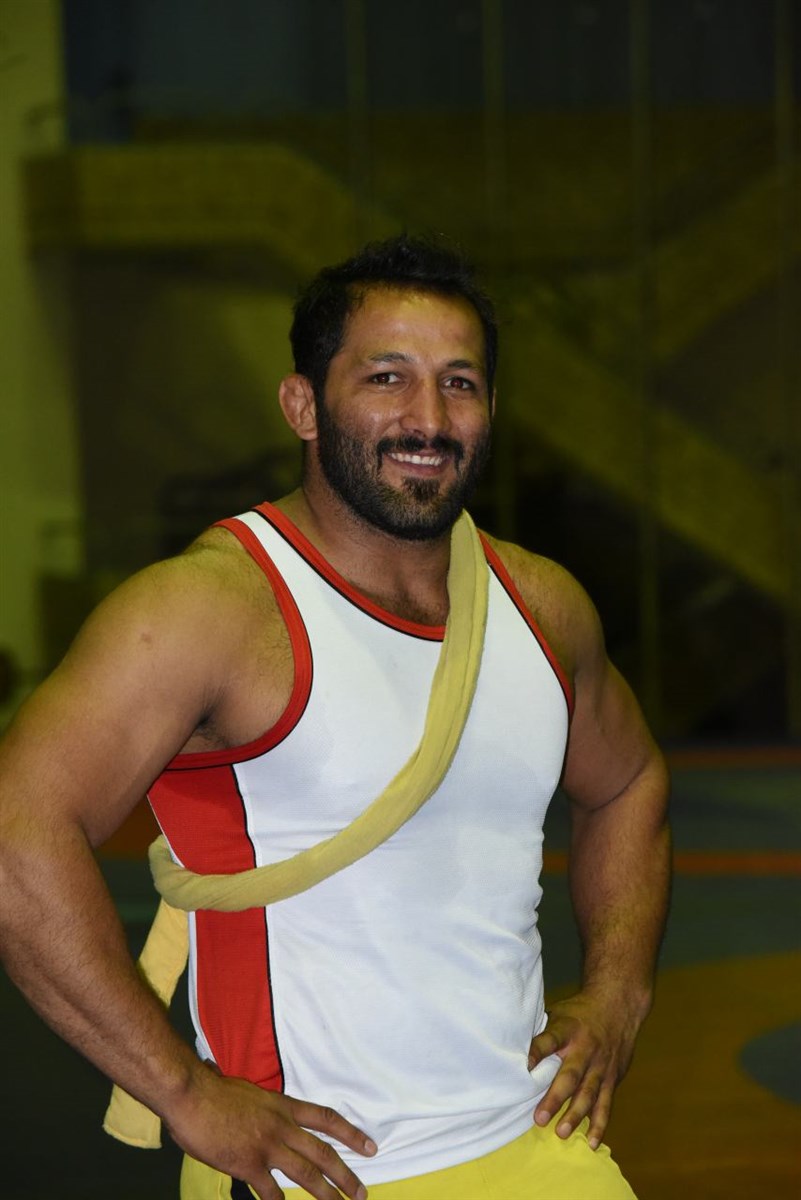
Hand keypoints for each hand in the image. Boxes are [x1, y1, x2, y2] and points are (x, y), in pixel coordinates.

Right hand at [165, 1062, 376, 1199]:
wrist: (192, 1094)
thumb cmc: (212, 1090)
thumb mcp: (247, 1091)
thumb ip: (259, 1105)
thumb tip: (259, 1106)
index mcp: (282, 1105)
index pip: (325, 1118)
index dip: (350, 1133)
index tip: (369, 1147)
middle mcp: (281, 1125)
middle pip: (323, 1152)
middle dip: (346, 1174)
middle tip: (362, 1192)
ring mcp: (267, 1146)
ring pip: (306, 1173)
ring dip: (326, 1193)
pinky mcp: (248, 1164)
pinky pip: (270, 1191)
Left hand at [527, 990, 640, 1150]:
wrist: (618, 1006)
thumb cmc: (579, 1013)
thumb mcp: (559, 1013)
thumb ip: (543, 1033)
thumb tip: (512, 1048)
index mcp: (567, 1029)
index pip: (549, 1040)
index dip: (537, 1052)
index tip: (524, 1067)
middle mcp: (585, 1048)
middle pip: (570, 1075)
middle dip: (555, 1098)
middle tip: (539, 1118)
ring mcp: (601, 1065)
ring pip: (588, 1093)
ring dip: (575, 1115)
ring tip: (561, 1133)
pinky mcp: (613, 1078)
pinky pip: (606, 1103)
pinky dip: (599, 1123)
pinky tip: (591, 1141)